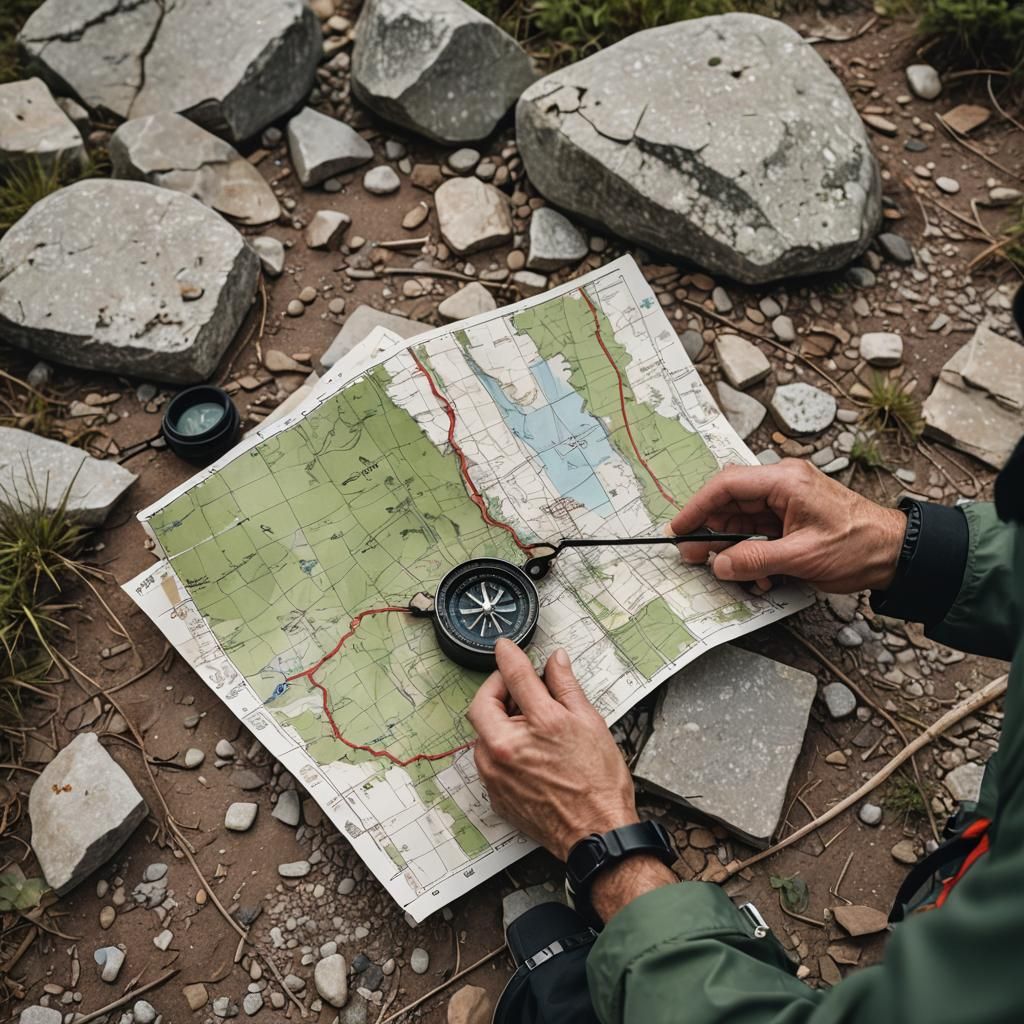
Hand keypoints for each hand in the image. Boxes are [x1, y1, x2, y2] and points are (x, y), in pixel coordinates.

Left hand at [467, 639, 637, 860]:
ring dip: (499, 721)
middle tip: (517, 688)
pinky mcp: (495, 794)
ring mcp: (496, 774)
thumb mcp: (589, 723)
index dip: (509, 656)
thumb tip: (556, 662)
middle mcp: (507, 750)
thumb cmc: (598, 784)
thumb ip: (566, 687)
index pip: (514, 676)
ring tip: (528, 725)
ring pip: (483, 734)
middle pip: (482, 705)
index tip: (505, 647)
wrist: (597, 833)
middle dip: (497, 691)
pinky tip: (528, 752)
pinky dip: (502, 748)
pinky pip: (488, 760)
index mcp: (536, 725)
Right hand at [670, 460, 905, 592]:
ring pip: (741, 520)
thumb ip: (756, 560)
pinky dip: (750, 554)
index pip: (728, 484)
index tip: (679, 528)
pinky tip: (754, 576)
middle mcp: (783, 486)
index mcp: (786, 481)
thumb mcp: (803, 557)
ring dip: (730, 546)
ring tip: (721, 569)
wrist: (897, 554)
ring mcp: (786, 503)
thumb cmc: (860, 546)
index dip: (697, 506)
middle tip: (691, 555)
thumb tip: (720, 565)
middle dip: (709, 530)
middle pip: (730, 502)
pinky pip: (758, 533)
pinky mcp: (790, 521)